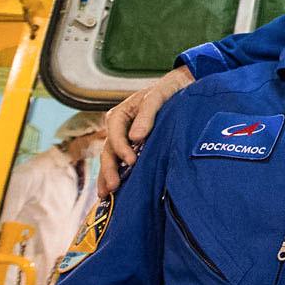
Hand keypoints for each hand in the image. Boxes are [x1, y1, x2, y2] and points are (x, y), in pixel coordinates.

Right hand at [98, 66, 193, 195]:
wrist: (179, 88)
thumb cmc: (166, 91)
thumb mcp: (157, 97)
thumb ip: (146, 115)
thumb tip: (135, 137)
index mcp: (119, 115)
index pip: (115, 136)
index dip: (121, 149)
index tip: (131, 161)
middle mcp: (117, 129)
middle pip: (109, 151)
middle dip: (109, 170)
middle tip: (112, 187)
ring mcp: (123, 139)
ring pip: (111, 160)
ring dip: (108, 177)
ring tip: (106, 195)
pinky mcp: (132, 148)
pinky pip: (121, 162)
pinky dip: (117, 175)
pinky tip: (115, 192)